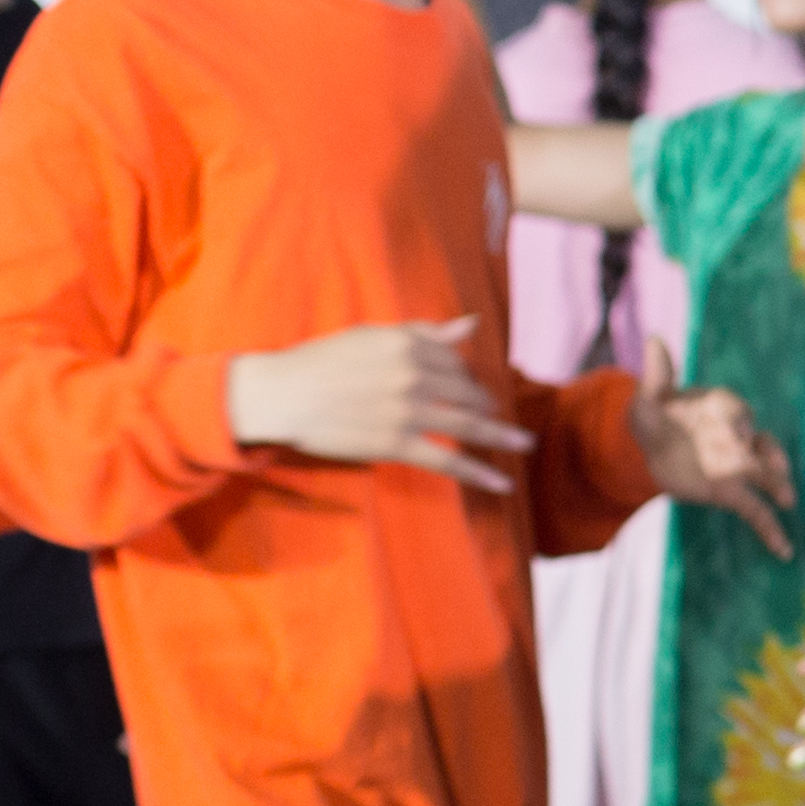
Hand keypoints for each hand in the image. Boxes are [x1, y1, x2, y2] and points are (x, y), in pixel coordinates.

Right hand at [226, 321, 527, 488]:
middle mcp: (414, 375)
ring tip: (523, 443)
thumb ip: (425, 333)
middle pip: (469, 393)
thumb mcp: (373, 336)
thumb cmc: (321, 362)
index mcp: (409, 344)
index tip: (468, 387)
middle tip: (493, 415)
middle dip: (484, 405)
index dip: (464, 376)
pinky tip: (504, 482)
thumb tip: (472, 324)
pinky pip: (449, 459)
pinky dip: (480, 473)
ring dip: (502, 436)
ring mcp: (408, 410)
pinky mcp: (396, 443)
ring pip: (469, 425)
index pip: (456, 363)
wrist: (281, 395)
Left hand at [639, 385, 797, 558]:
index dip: (739, 423)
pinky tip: (784, 551)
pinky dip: (771, 531)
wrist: (654, 444)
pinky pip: (756, 511)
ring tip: (787, 499)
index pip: (737, 413)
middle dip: (768, 458)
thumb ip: (657, 375)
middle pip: (758, 446)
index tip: (739, 432)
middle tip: (773, 470)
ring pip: (765, 473)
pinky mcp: (731, 492)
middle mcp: (739, 438)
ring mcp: (738, 466)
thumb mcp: (650, 397)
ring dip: (778, 484)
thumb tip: (655, 340)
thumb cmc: (658, 415)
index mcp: (724, 409)